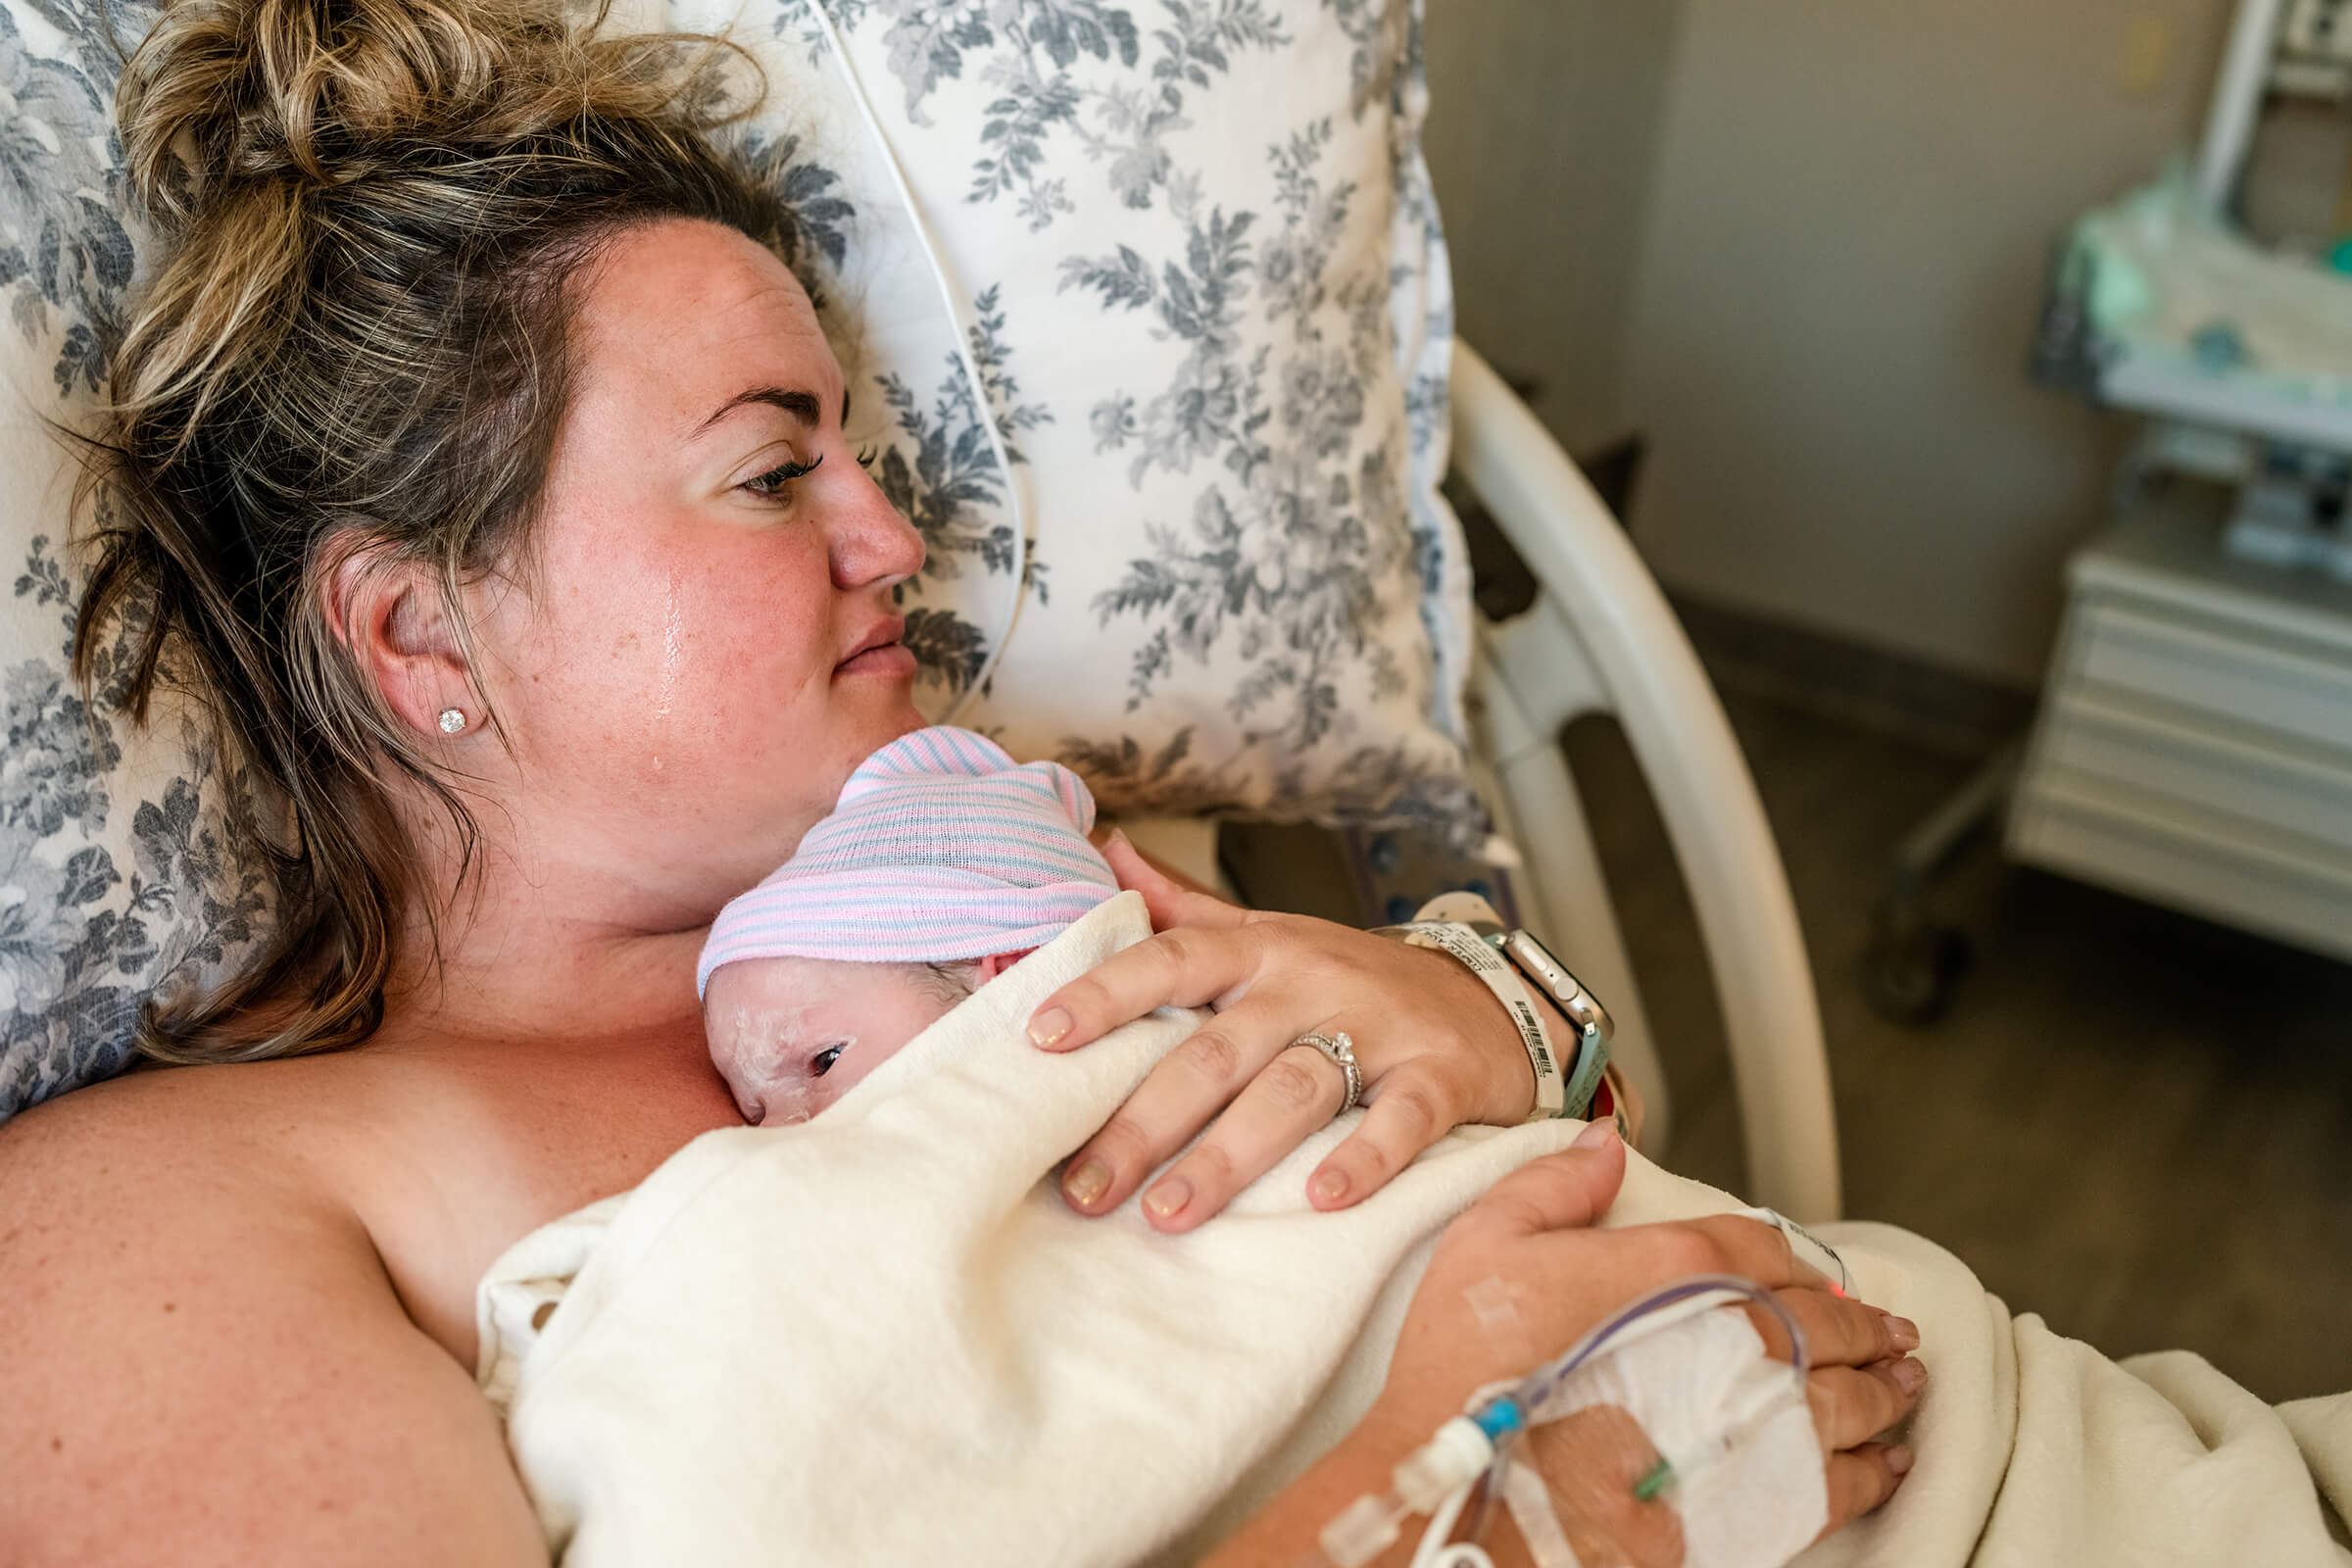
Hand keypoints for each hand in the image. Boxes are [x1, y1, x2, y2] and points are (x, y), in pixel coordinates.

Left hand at [1030, 834, 1538, 1230]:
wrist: (1487, 1000)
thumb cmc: (1350, 982)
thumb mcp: (1270, 935)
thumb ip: (1185, 908)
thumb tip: (1101, 847)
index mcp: (1259, 950)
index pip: (1170, 959)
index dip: (1106, 994)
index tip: (1040, 1038)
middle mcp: (1310, 982)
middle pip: (1216, 1050)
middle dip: (1145, 1121)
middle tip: (1086, 1187)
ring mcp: (1377, 1028)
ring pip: (1293, 1089)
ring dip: (1227, 1154)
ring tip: (1170, 1214)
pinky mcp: (1439, 1077)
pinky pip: (1400, 1119)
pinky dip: (1364, 1159)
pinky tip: (1319, 1200)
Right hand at [1375, 1128, 1919, 1557]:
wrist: (1470, 1488)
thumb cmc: (1468, 1370)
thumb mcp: (1487, 1245)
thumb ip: (1553, 1187)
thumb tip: (1606, 1144)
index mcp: (1674, 1270)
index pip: (1760, 1247)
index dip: (1795, 1257)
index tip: (1820, 1272)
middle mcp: (1729, 1341)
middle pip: (1820, 1325)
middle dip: (1863, 1327)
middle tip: (1893, 1333)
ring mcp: (1748, 1425)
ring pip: (1845, 1401)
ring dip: (1884, 1390)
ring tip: (1905, 1385)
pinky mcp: (1750, 1504)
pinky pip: (1838, 1484)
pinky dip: (1873, 1471)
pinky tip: (1888, 1464)